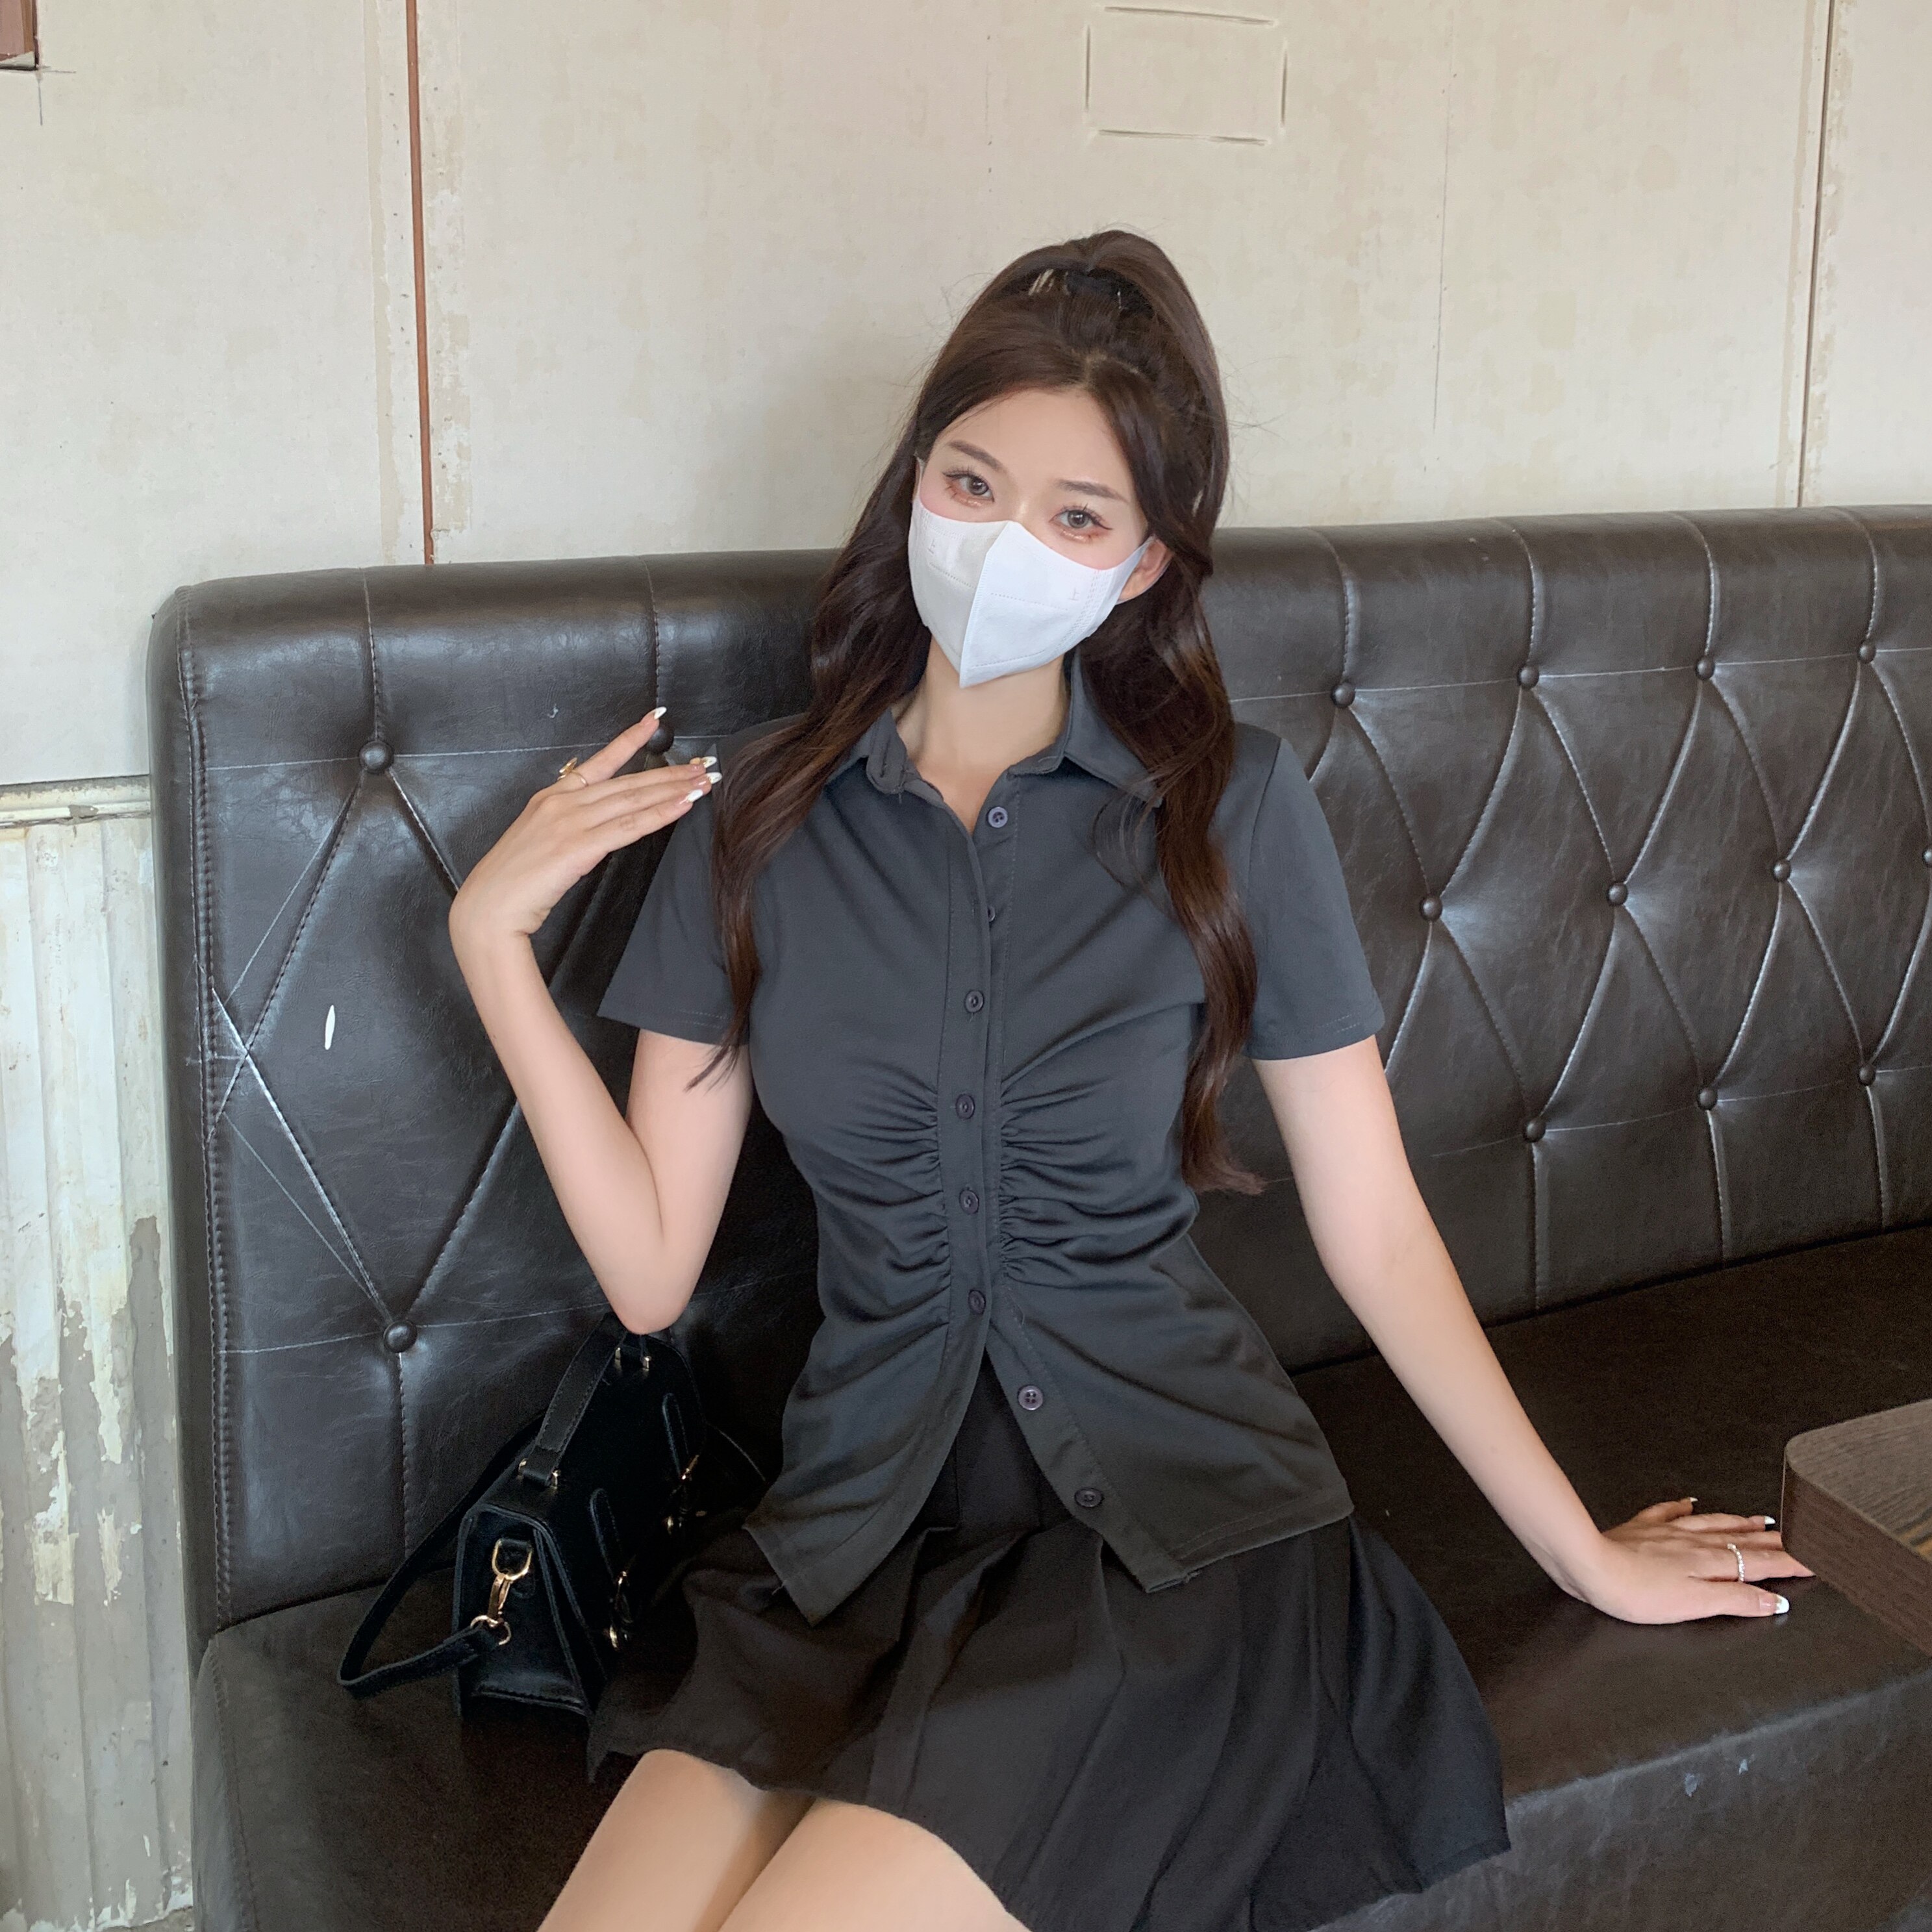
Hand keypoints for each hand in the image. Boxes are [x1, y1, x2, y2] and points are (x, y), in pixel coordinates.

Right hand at [449, 712, 716, 950]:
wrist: (489, 908)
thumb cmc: (512, 883)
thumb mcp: (540, 842)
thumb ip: (569, 828)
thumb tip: (597, 828)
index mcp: (550, 796)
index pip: (599, 761)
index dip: (630, 739)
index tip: (655, 720)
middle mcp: (562, 802)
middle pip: (626, 782)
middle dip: (670, 774)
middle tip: (703, 766)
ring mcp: (570, 822)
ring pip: (632, 800)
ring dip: (673, 791)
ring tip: (704, 783)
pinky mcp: (578, 846)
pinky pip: (628, 827)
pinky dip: (659, 815)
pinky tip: (683, 806)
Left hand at [1574, 1497, 1815, 1622]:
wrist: (1591, 1566)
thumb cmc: (1639, 1592)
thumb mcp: (1696, 1604)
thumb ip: (1737, 1600)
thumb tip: (1775, 1600)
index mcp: (1710, 1561)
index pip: (1760, 1563)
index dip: (1790, 1563)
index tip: (1815, 1560)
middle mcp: (1693, 1541)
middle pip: (1742, 1541)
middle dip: (1775, 1542)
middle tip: (1800, 1538)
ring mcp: (1667, 1531)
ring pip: (1713, 1523)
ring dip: (1739, 1523)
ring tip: (1761, 1521)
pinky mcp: (1641, 1528)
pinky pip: (1668, 1511)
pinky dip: (1682, 1506)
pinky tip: (1689, 1501)